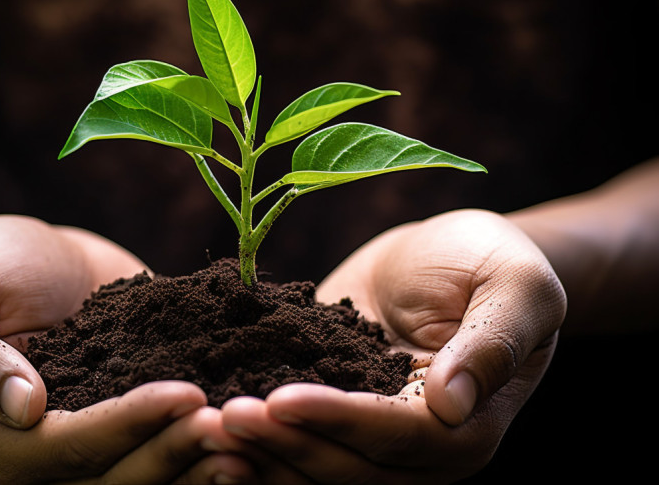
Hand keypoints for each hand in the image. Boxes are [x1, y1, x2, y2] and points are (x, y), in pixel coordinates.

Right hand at [0, 215, 253, 483]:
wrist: (26, 254)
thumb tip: (23, 408)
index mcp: (12, 439)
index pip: (75, 449)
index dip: (131, 427)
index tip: (185, 395)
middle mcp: (62, 452)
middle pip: (124, 476)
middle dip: (179, 452)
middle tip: (234, 425)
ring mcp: (109, 433)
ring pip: (158, 469)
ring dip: (205, 456)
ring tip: (255, 431)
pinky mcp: (143, 407)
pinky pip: (177, 431)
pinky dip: (215, 432)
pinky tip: (263, 414)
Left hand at [221, 209, 566, 482]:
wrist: (450, 253)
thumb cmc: (493, 261)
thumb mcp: (517, 285)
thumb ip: (494, 341)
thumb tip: (453, 402)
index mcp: (467, 427)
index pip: (396, 436)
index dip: (337, 421)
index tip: (279, 400)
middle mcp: (417, 448)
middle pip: (345, 464)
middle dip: (282, 442)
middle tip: (219, 416)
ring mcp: (371, 434)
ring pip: (312, 462)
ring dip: (259, 449)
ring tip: (201, 422)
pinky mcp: (334, 408)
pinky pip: (295, 432)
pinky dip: (256, 433)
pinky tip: (205, 414)